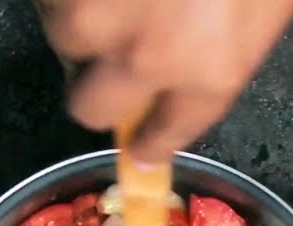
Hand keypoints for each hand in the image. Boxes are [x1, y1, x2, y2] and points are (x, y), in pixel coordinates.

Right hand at [35, 0, 292, 161]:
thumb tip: (196, 62)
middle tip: (113, 47)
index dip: (154, 139)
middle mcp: (142, 54)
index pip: (167, 133)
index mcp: (211, 68)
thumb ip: (229, 39)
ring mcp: (86, 13)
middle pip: (90, 106)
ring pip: (63, 35)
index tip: (143, 145)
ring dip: (81, 12)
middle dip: (99, 82)